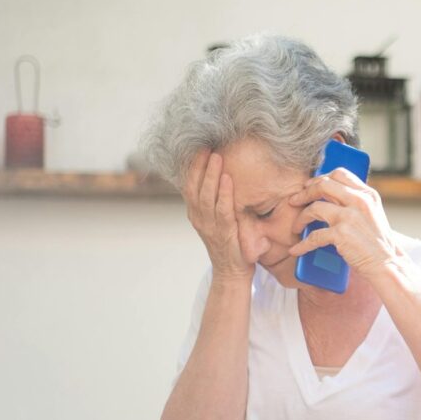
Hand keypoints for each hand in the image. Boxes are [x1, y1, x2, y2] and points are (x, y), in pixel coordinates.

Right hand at [182, 150, 256, 282]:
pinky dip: (224, 193)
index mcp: (195, 214)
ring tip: (216, 156)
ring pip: (206, 196)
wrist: (231, 273)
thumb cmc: (229, 245)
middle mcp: (199, 218)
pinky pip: (223, 209)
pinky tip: (228, 178)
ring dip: (211, 174)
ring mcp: (209, 226)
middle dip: (199, 165)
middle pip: (194, 187)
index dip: (192, 167)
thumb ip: (216, 204)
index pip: (189, 186)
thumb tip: (222, 180)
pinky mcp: (224, 233)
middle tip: (206, 145)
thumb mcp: (218, 222)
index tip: (198, 149)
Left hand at [288, 168, 397, 277]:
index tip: (309, 185)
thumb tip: (331, 196)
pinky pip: (313, 236)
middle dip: (304, 192)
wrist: (387, 263)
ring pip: (314, 207)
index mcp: (367, 194)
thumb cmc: (378, 243)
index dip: (320, 178)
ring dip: (301, 218)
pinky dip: (302, 244)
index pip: (339, 174)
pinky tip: (297, 250)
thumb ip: (356, 202)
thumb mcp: (372, 214)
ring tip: (296, 227)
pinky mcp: (341, 234)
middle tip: (294, 201)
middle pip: (323, 185)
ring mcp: (350, 216)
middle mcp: (359, 201)